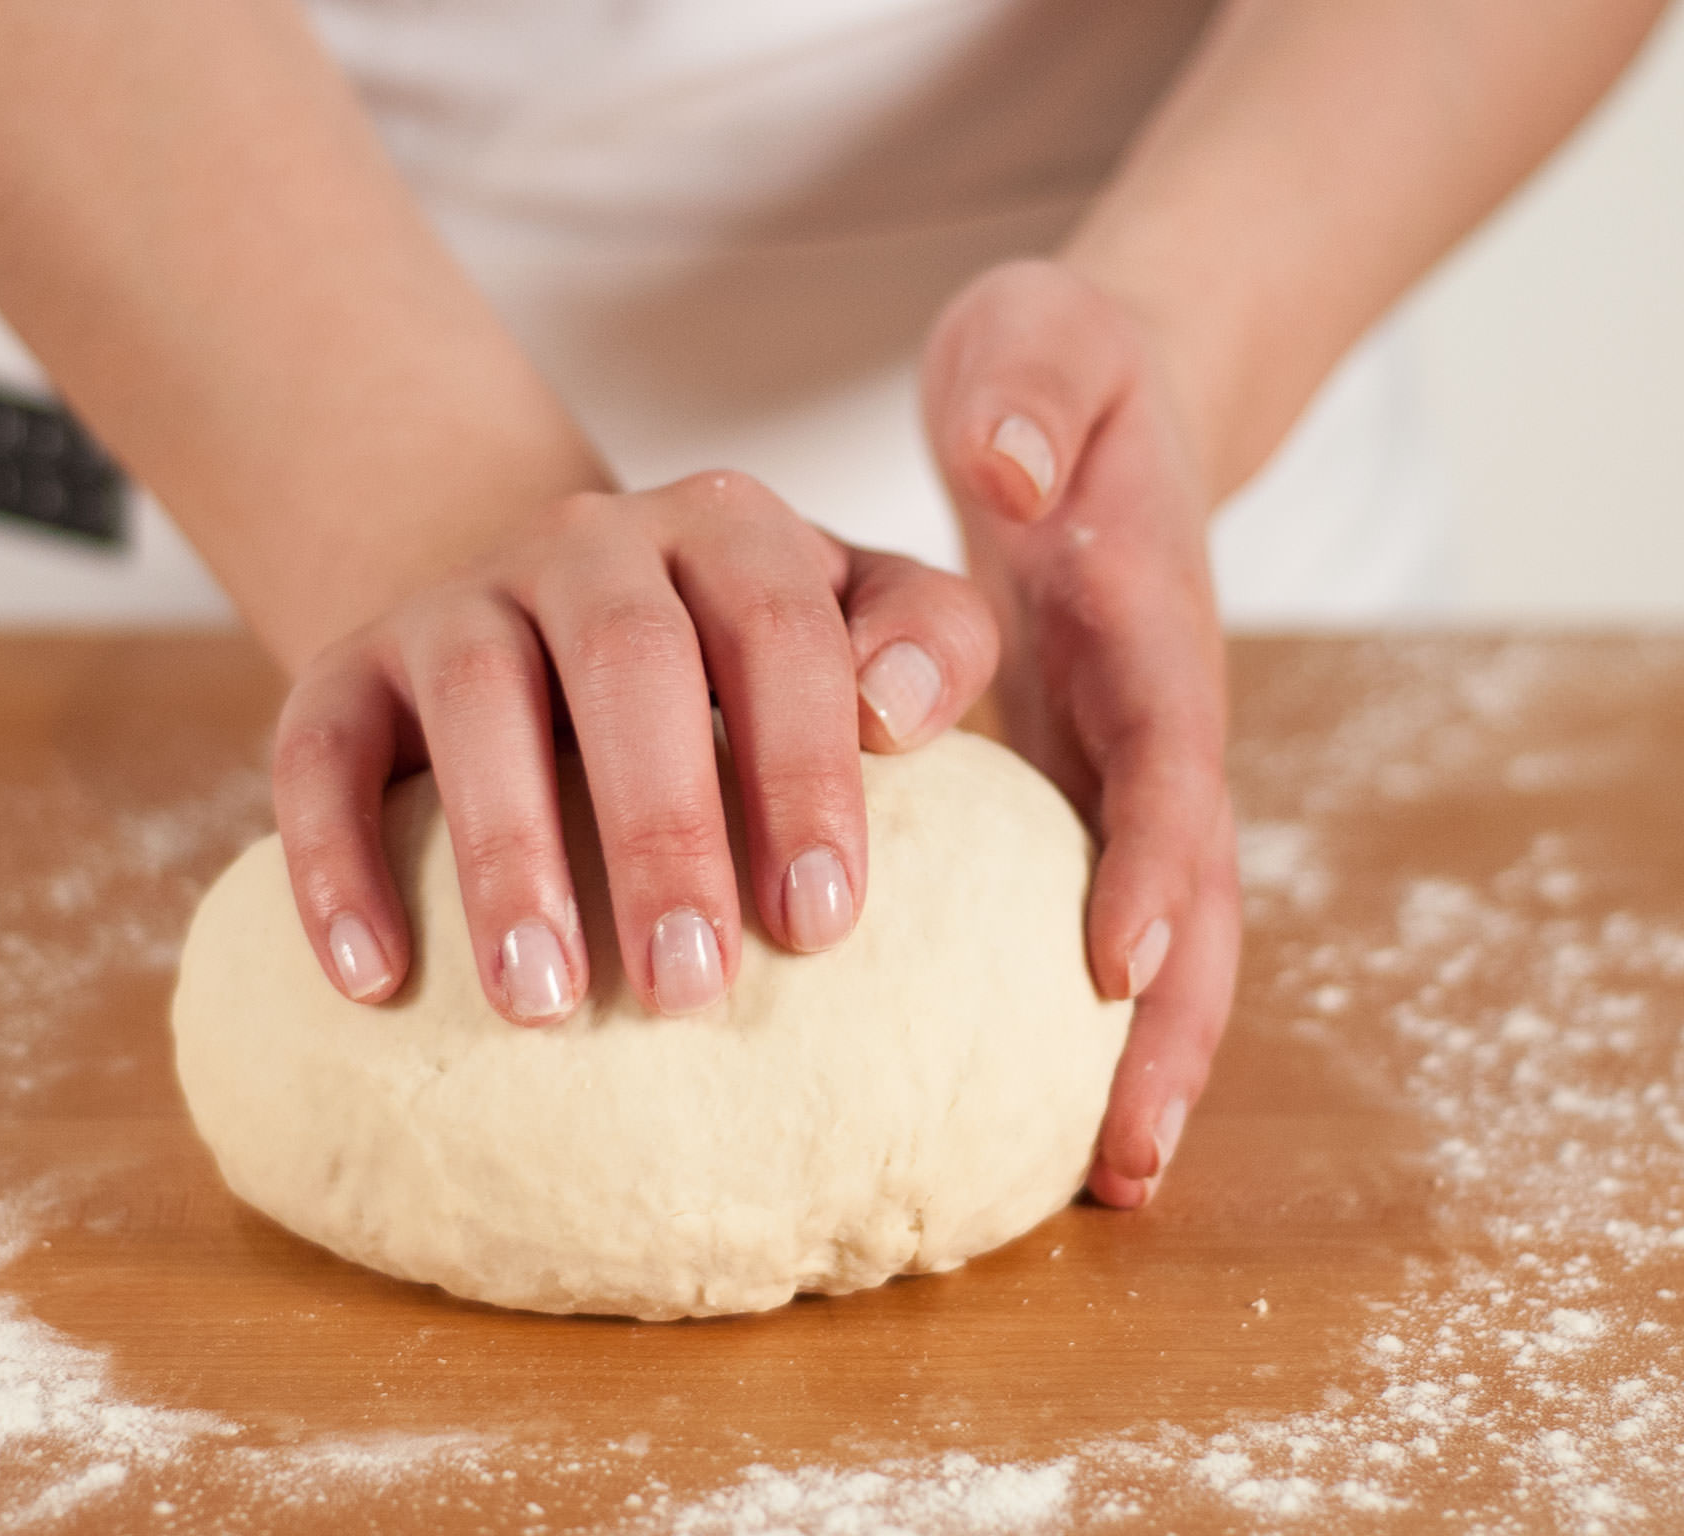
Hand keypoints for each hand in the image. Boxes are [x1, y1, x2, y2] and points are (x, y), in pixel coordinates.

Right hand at [272, 474, 1000, 1023]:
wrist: (545, 619)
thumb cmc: (733, 663)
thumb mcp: (850, 622)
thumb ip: (926, 646)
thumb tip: (905, 715)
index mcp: (728, 531)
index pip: (781, 627)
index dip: (802, 770)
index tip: (818, 925)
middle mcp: (588, 544)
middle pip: (627, 658)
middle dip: (662, 827)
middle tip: (689, 990)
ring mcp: (455, 598)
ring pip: (472, 696)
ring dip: (506, 853)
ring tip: (541, 1000)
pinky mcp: (345, 668)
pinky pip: (318, 750)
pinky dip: (335, 861)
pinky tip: (372, 979)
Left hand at [921, 259, 1241, 1208]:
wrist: (1095, 403)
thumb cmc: (1054, 378)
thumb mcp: (1034, 347)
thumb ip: (1029, 391)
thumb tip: (1001, 468)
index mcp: (1149, 627)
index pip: (1165, 756)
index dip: (1152, 862)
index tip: (1114, 970)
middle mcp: (1156, 718)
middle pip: (1193, 888)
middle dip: (1173, 1025)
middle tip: (1119, 1158)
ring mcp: (1127, 765)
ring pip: (1163, 928)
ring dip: (1139, 1056)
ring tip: (1093, 1184)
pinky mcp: (1083, 789)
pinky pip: (1089, 910)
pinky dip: (1084, 1012)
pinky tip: (1030, 1105)